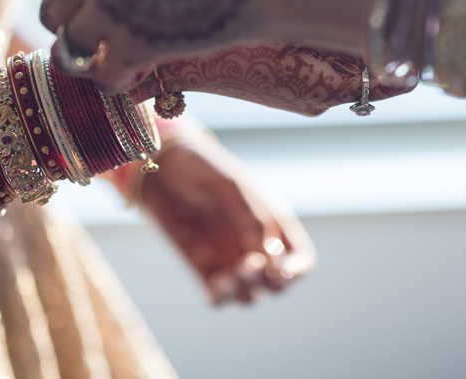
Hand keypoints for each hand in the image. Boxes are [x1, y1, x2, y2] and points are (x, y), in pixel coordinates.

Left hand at [38, 0, 389, 91]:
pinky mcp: (133, 44)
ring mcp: (107, 4)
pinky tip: (144, 76)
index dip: (70, 2)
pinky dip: (121, 84)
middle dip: (76, 34)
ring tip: (125, 65)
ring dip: (94, 63)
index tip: (93, 14)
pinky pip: (103, 79)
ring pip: (70, 51)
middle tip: (107, 46)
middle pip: (52, 15)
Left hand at [113, 126, 315, 304]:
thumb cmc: (204, 169)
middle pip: (279, 284)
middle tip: (248, 265)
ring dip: (247, 294)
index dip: (298, 270)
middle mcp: (256, 245)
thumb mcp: (233, 188)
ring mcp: (230, 259)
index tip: (280, 270)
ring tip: (230, 277)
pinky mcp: (203, 268)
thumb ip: (253, 221)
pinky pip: (219, 297)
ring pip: (251, 296)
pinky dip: (222, 299)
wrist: (163, 167)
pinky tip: (215, 285)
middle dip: (270, 284)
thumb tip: (271, 258)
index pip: (302, 258)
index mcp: (274, 223)